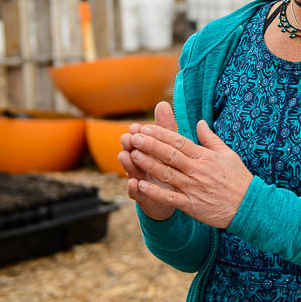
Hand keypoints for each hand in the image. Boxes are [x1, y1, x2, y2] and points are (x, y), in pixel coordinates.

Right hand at [118, 101, 176, 220]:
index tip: (136, 126)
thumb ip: (165, 127)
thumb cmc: (169, 168)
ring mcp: (143, 183)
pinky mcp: (146, 199)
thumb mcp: (169, 147)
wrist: (176, 198)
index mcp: (149, 153)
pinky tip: (133, 184)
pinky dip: (135, 189)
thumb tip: (162, 103)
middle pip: (134, 154)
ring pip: (133, 172)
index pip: (143, 141)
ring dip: (128, 164)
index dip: (139, 134)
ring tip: (124, 155)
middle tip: (127, 138)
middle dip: (129, 146)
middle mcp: (143, 167)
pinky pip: (139, 194)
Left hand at [122, 104, 253, 228]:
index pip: (179, 141)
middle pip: (170, 155)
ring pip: (167, 173)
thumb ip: (210, 138)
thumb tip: (199, 122)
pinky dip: (155, 191)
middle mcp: (197, 170)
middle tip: (133, 136)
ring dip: (149, 164)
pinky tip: (141, 184)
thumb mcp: (228, 154)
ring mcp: (193, 187)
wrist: (249, 206)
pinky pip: (170, 197)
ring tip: (132, 155)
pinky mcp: (191, 205)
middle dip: (150, 145)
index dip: (161, 134)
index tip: (145, 127)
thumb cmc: (238, 179)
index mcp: (205, 156)